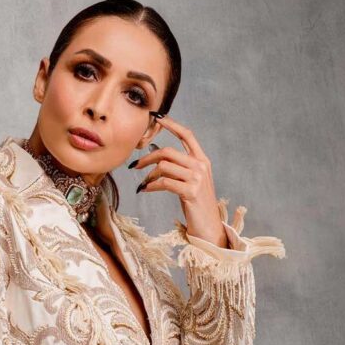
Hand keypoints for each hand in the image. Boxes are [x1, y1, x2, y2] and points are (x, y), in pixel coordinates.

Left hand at [129, 114, 227, 247]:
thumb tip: (156, 156)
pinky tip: (145, 190)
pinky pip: (164, 183)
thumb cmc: (197, 204)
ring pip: (164, 166)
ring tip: (143, 183)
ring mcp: (197, 178)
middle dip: (148, 157)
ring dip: (148, 175)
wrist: (209, 227)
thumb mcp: (191, 181)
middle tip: (135, 165)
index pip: (187, 135)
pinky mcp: (190, 191)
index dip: (172, 125)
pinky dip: (151, 186)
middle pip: (168, 151)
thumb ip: (180, 167)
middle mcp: (201, 166)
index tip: (158, 118)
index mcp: (202, 160)